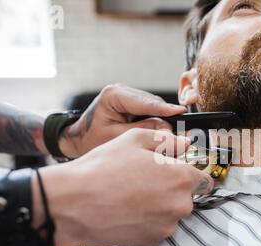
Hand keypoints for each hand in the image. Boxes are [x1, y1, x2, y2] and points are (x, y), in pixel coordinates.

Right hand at [32, 128, 214, 245]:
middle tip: (146, 182)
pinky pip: (159, 228)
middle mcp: (180, 205)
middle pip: (187, 197)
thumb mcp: (135, 140)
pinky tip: (129, 211)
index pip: (204, 180)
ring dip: (161, 206)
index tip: (178, 173)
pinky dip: (149, 221)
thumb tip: (185, 143)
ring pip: (172, 213)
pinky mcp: (152, 241)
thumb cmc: (103, 168)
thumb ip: (167, 140)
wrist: (73, 203)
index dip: (190, 174)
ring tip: (133, 196)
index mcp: (180, 177)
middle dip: (173, 189)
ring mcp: (167, 226)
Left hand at [58, 84, 186, 157]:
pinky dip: (155, 121)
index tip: (181, 111)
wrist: (79, 138)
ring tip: (164, 137)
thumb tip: (167, 128)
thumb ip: (142, 131)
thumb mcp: (117, 137)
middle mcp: (123, 90)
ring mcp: (129, 95)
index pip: (145, 102)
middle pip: (153, 104)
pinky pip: (151, 111)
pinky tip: (157, 133)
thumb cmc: (92, 139)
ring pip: (155, 108)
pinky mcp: (133, 102)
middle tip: (176, 135)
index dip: (165, 108)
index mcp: (114, 95)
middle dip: (164, 118)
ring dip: (160, 121)